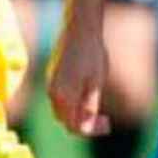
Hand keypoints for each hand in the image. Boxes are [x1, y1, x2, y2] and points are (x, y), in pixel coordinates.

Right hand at [47, 21, 112, 136]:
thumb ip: (89, 106)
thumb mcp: (95, 82)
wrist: (80, 28)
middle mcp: (52, 92)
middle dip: (84, 124)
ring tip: (98, 107)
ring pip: (62, 109)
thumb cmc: (91, 53)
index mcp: (63, 96)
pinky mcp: (53, 75)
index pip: (74, 126)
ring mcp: (51, 82)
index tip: (107, 124)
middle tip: (104, 119)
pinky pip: (60, 97)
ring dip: (78, 113)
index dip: (91, 130)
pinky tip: (87, 92)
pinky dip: (73, 102)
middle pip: (66, 120)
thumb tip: (85, 126)